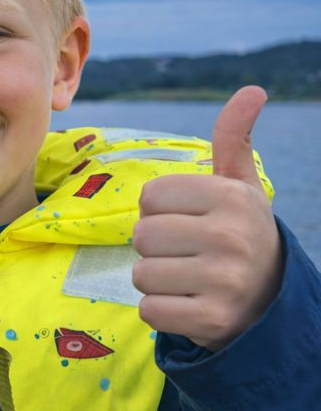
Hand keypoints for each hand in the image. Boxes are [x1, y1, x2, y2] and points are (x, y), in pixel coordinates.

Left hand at [132, 86, 282, 350]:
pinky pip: (150, 311)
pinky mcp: (212, 320)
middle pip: (142, 236)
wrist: (269, 302)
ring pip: (142, 275)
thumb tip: (252, 90)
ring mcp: (223, 281)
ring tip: (186, 280)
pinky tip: (186, 305)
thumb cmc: (240, 234)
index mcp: (231, 197)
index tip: (186, 222)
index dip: (158, 212)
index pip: (150, 197)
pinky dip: (160, 311)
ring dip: (155, 281)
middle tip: (185, 255)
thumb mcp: (240, 186)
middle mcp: (230, 236)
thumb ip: (234, 139)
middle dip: (155, 248)